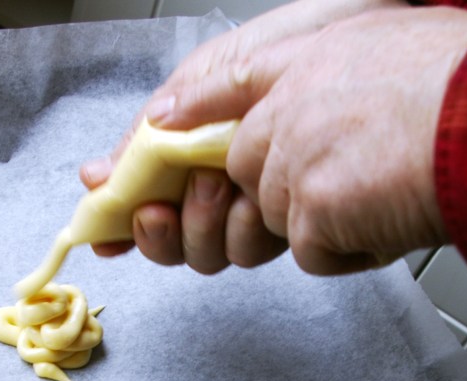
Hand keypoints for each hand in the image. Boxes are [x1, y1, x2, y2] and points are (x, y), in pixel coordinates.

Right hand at [83, 0, 407, 272]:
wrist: (369, 40)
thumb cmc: (301, 41)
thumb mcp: (210, 76)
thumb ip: (152, 131)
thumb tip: (96, 173)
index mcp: (201, 152)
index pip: (154, 204)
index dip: (126, 226)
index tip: (105, 234)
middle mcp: (232, 184)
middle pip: (181, 242)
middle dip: (165, 234)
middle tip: (164, 206)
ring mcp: (268, 203)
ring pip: (217, 254)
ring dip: (203, 230)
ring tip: (213, 185)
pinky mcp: (306, 218)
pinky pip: (262, 250)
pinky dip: (246, 233)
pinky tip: (249, 201)